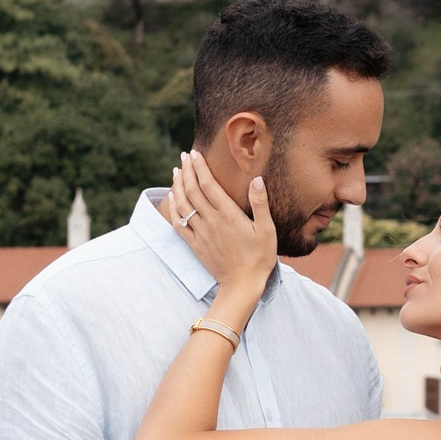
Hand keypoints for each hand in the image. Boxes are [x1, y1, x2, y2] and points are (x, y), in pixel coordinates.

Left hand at [169, 149, 276, 301]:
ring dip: (177, 185)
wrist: (243, 285)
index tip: (194, 154)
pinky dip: (174, 208)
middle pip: (193, 190)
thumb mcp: (267, 230)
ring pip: (183, 204)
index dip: (199, 167)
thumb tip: (257, 180)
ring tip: (177, 171)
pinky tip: (173, 197)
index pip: (208, 185)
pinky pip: (179, 223)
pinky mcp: (195, 245)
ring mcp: (201, 233)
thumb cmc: (260, 257)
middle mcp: (211, 221)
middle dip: (187, 170)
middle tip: (184, 156)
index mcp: (228, 215)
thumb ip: (260, 204)